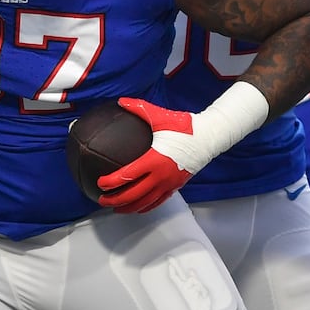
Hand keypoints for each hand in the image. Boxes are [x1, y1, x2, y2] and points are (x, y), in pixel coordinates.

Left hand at [96, 98, 199, 212]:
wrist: (208, 137)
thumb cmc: (184, 127)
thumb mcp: (160, 116)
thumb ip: (138, 108)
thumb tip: (120, 101)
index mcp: (154, 160)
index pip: (127, 176)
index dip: (111, 182)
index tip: (100, 183)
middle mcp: (161, 176)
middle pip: (133, 195)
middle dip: (114, 200)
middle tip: (102, 199)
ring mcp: (169, 183)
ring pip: (145, 202)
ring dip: (128, 207)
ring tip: (115, 208)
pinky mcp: (175, 186)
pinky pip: (158, 202)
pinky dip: (145, 207)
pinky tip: (136, 208)